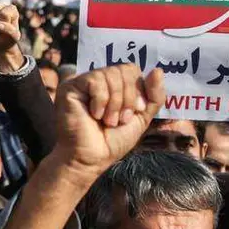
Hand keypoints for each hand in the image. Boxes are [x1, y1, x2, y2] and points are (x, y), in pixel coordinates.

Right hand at [55, 64, 164, 178]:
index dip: (138, 90)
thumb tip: (158, 70)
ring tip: (107, 120)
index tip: (135, 111)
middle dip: (127, 98)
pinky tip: (94, 115)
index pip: (131, 70)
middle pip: (124, 69)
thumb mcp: (141, 117)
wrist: (91, 158)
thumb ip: (154, 96)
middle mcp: (98, 80)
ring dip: (115, 103)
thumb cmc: (112, 141)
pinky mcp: (70, 87)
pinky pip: (95, 80)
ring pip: (110, 74)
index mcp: (113, 85)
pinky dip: (101, 100)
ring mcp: (82, 82)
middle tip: (119, 119)